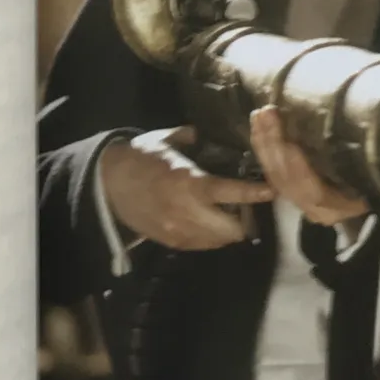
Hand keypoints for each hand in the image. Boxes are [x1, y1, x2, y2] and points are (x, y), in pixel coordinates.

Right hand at [98, 125, 272, 251]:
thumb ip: (189, 137)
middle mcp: (188, 211)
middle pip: (233, 230)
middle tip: (244, 208)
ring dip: (227, 231)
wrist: (107, 183)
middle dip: (243, 220)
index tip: (272, 191)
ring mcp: (179, 230)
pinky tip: (205, 222)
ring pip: (219, 241)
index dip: (255, 193)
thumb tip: (202, 133)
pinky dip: (210, 237)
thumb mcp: (165, 140)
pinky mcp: (171, 242)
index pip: (232, 193)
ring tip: (224, 215)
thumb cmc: (140, 158)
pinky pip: (202, 246)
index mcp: (190, 182)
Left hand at [247, 105, 372, 227]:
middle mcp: (319, 210)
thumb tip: (355, 128)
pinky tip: (259, 130)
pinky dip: (265, 151)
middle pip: (288, 181)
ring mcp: (305, 204)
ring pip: (277, 177)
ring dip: (265, 145)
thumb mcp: (374, 170)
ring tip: (259, 116)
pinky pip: (274, 174)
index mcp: (341, 207)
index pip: (313, 190)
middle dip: (274, 146)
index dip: (299, 168)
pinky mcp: (295, 193)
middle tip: (266, 114)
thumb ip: (358, 157)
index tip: (290, 143)